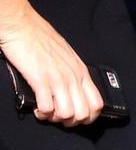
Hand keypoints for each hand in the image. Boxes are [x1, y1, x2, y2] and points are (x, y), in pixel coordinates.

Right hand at [0, 8, 101, 125]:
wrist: (23, 27)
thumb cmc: (42, 40)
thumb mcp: (67, 58)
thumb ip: (73, 74)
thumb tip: (75, 93)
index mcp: (82, 71)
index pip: (97, 103)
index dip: (88, 117)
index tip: (75, 118)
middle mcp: (73, 77)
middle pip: (83, 113)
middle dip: (70, 122)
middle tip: (58, 117)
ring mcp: (58, 79)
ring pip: (67, 114)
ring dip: (55, 118)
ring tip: (46, 112)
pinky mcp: (40, 80)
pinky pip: (47, 108)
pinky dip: (42, 113)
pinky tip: (37, 108)